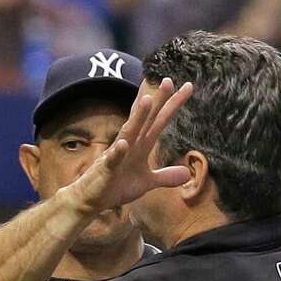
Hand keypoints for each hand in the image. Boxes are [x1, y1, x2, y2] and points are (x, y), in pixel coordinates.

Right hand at [64, 77, 192, 215]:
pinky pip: (112, 159)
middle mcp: (130, 144)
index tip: (187, 86)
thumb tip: (187, 173)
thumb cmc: (117, 186)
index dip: (172, 104)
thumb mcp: (146, 183)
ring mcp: (117, 155)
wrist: (92, 199)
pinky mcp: (106, 169)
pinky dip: (118, 152)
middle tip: (168, 80)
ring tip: (147, 99)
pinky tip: (123, 144)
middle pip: (147, 119)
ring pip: (129, 132)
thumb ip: (166, 176)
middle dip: (157, 101)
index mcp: (141, 145)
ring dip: (138, 117)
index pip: (159, 120)